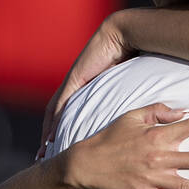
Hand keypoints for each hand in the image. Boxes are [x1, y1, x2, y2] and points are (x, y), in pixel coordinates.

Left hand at [39, 16, 133, 155]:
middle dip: (50, 134)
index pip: (72, 110)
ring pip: (55, 112)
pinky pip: (62, 104)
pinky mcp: (76, 78)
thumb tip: (144, 113)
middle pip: (58, 114)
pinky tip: (51, 138)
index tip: (62, 145)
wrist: (128, 34)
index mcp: (90, 84)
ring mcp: (75, 81)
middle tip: (44, 154)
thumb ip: (132, 95)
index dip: (65, 127)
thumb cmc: (137, 55)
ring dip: (48, 132)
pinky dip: (55, 122)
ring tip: (45, 152)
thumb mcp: (132, 81)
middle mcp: (78, 83)